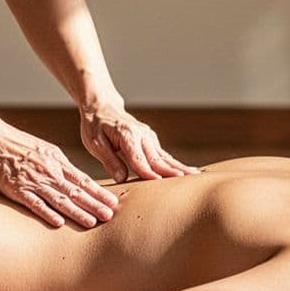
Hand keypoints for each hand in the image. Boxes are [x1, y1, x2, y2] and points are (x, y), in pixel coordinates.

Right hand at [0, 125, 119, 227]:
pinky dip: (47, 213)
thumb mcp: (46, 150)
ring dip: (77, 212)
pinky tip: (59, 223)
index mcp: (57, 162)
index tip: (113, 201)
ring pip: (59, 199)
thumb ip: (61, 165)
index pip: (82, 180)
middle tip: (110, 215)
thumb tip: (78, 179)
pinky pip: (35, 203)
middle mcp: (49, 172)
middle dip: (94, 204)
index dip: (98, 192)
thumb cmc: (19, 145)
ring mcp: (34, 181)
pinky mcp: (18, 189)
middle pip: (75, 191)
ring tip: (92, 222)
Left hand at [80, 104, 197, 182]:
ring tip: (194, 176)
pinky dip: (176, 163)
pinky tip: (188, 172)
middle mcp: (142, 135)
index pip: (138, 159)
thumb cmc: (95, 126)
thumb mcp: (94, 143)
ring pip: (165, 156)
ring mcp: (149, 137)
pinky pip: (164, 155)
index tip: (158, 183)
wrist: (102, 107)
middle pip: (157, 158)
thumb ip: (109, 160)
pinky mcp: (151, 140)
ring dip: (179, 167)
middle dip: (171, 170)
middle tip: (186, 180)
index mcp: (127, 135)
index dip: (147, 172)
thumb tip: (121, 178)